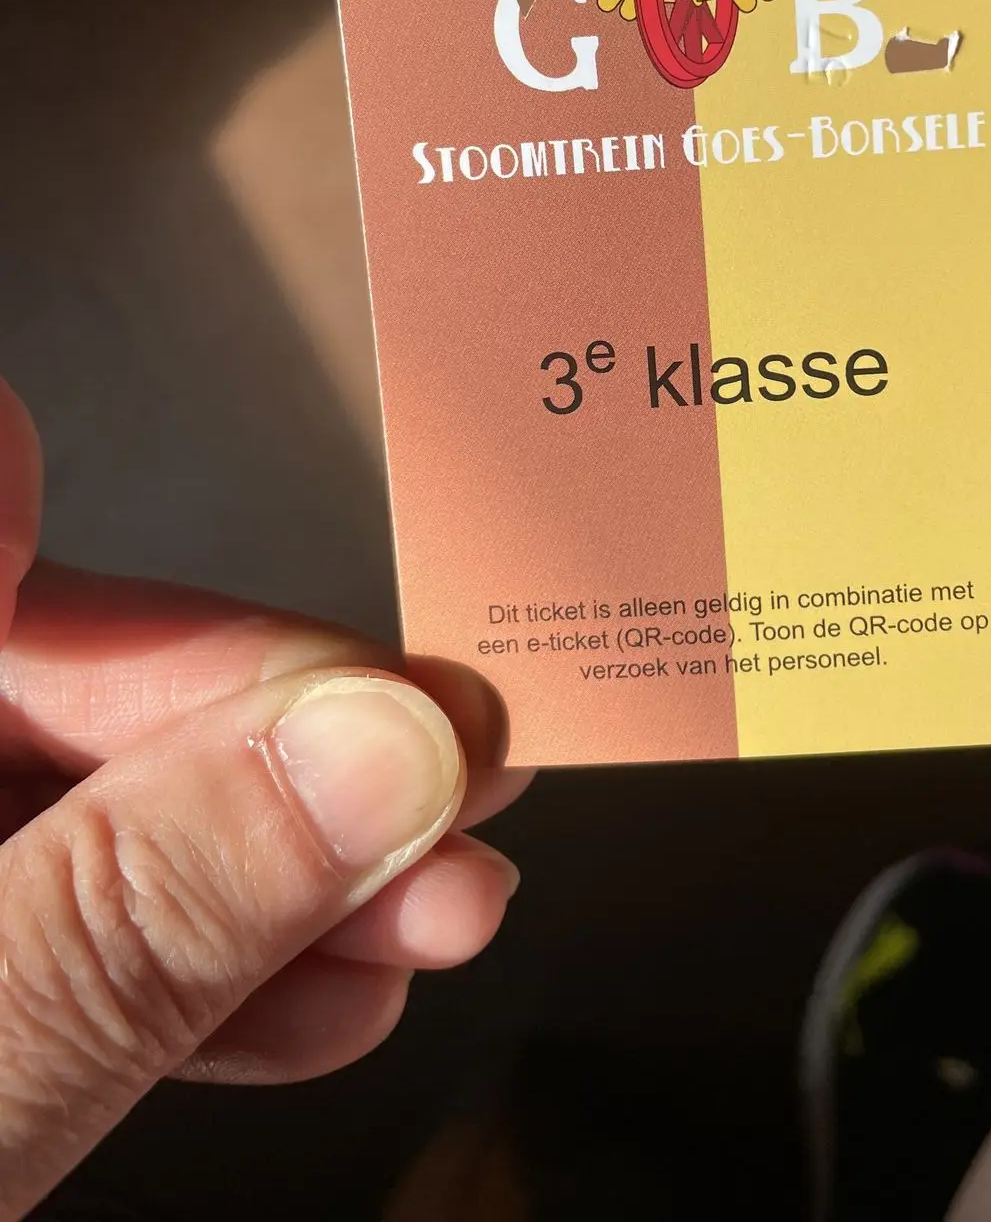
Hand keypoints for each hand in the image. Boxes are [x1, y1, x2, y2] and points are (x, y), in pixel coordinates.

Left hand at [0, 376, 528, 1218]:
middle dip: (267, 739)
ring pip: (64, 810)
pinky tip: (320, 991)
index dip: (46, 504)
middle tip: (444, 791)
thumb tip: (376, 753)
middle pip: (32, 672)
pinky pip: (45, 923)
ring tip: (426, 914)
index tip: (245, 563)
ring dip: (266, 860)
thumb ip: (136, 914)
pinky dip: (192, 957)